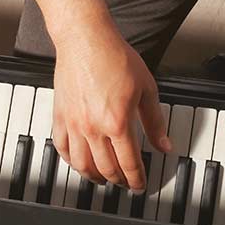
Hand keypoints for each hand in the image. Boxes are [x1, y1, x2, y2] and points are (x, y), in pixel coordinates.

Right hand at [51, 28, 171, 191]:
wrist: (86, 39)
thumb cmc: (116, 58)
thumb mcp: (146, 89)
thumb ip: (155, 121)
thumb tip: (165, 145)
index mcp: (118, 123)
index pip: (129, 163)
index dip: (136, 179)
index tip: (139, 185)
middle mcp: (94, 128)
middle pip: (106, 168)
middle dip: (118, 180)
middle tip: (125, 182)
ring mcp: (74, 124)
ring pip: (81, 164)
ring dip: (94, 177)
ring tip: (103, 178)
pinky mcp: (60, 116)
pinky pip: (61, 148)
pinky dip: (70, 160)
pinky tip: (78, 161)